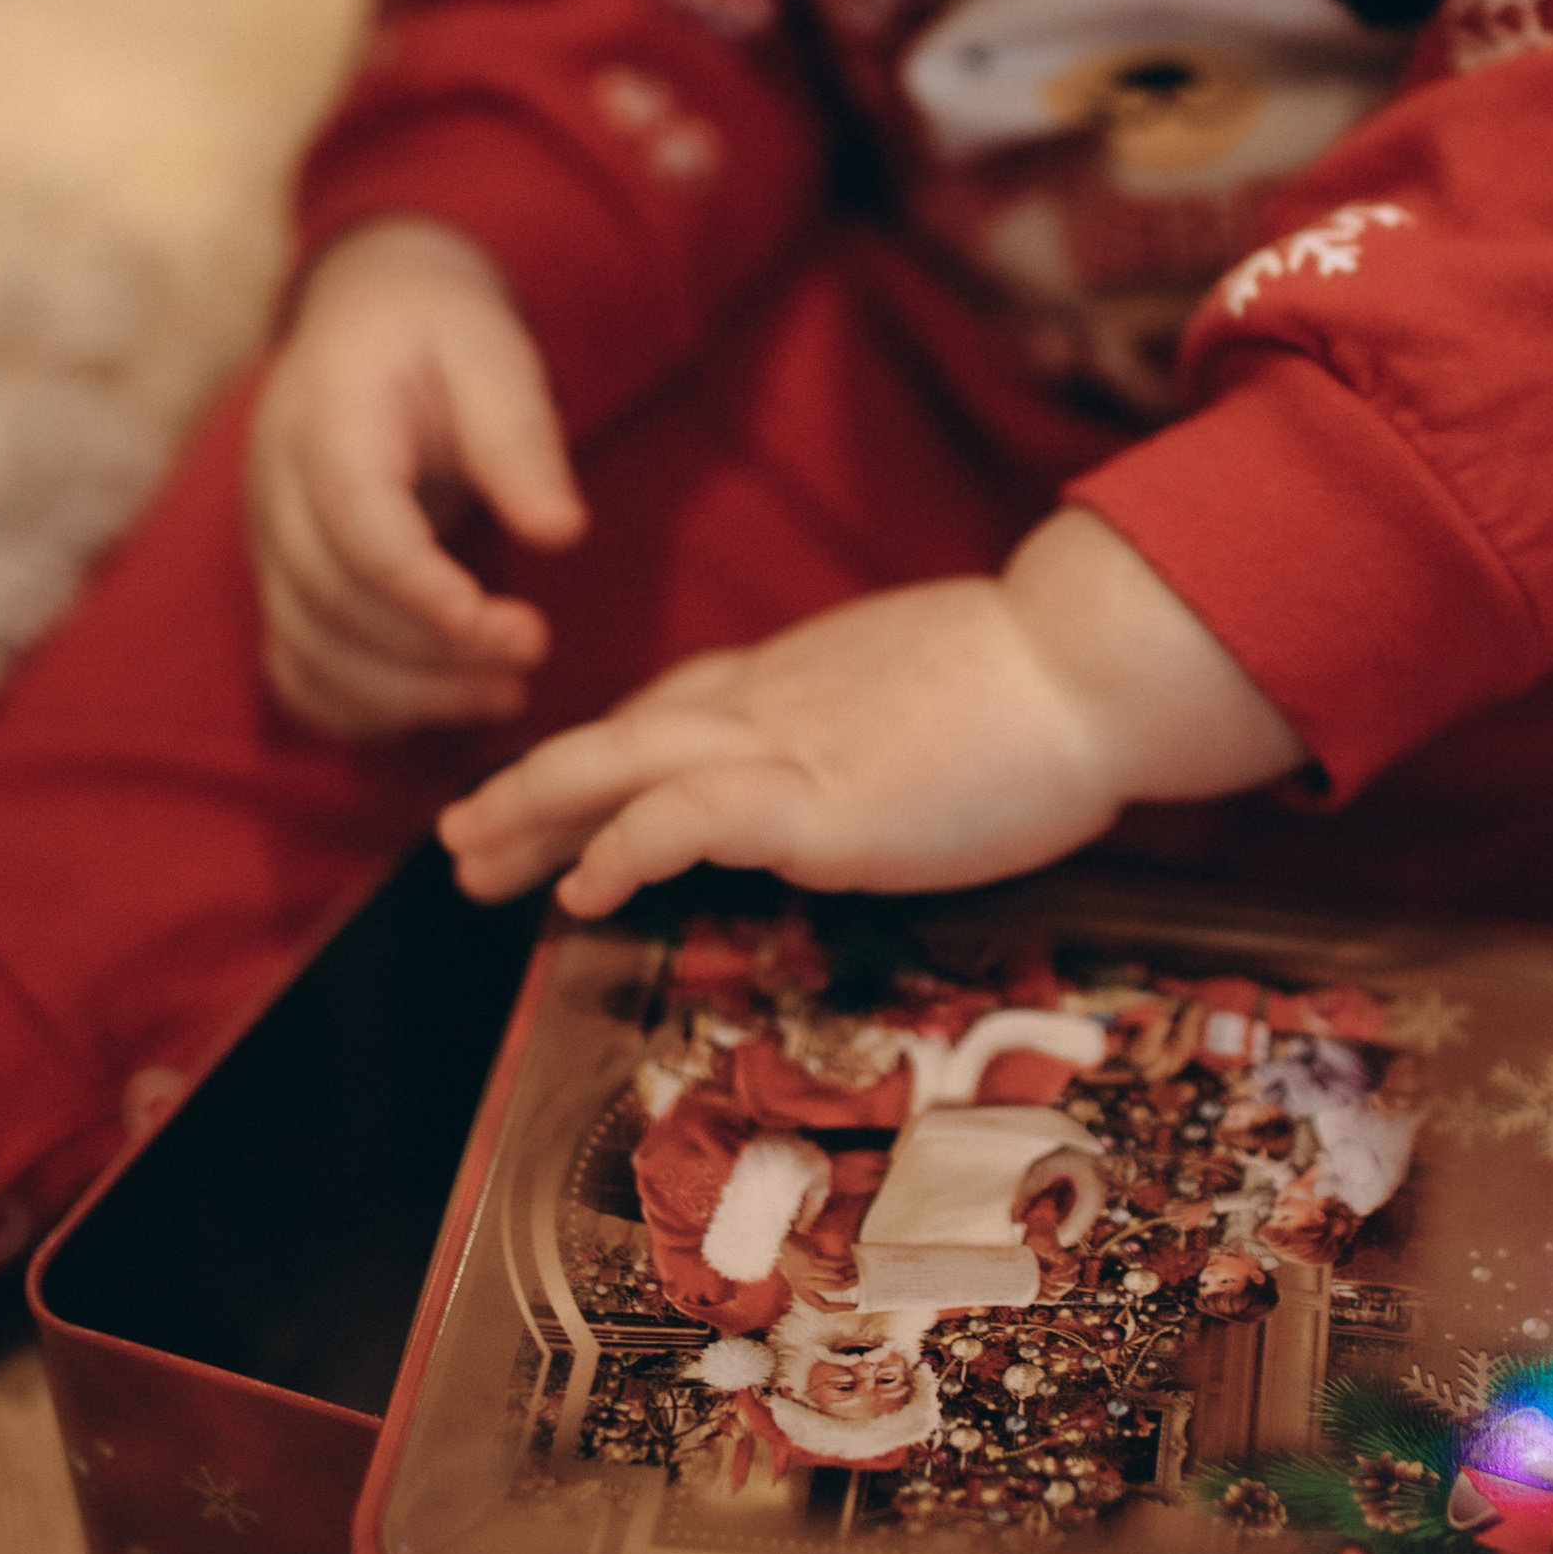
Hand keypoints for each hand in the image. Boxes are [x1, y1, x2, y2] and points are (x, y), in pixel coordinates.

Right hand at [248, 218, 586, 738]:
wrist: (368, 316)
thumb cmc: (441, 333)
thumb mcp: (494, 356)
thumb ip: (521, 441)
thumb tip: (561, 533)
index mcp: (325, 422)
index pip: (360, 529)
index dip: (428, 594)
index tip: (516, 632)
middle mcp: (276, 491)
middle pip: (333, 602)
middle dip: (435, 654)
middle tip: (531, 658)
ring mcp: (269, 543)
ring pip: (310, 650)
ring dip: (406, 695)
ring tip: (505, 695)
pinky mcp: (281, 581)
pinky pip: (295, 669)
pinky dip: (355, 709)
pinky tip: (435, 711)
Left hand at [438, 507, 1301, 914]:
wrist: (1090, 665)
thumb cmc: (1052, 690)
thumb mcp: (941, 696)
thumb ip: (884, 731)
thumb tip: (880, 771)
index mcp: (806, 679)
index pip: (676, 709)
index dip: (603, 753)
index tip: (556, 790)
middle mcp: (774, 702)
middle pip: (618, 735)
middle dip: (529, 786)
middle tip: (461, 836)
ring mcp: (788, 748)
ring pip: (617, 764)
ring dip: (532, 811)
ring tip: (472, 862)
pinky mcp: (815, 802)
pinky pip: (684, 817)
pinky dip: (618, 847)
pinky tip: (577, 888)